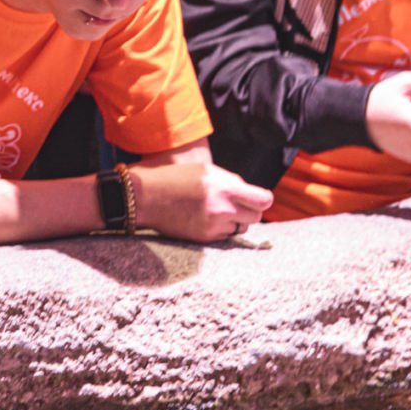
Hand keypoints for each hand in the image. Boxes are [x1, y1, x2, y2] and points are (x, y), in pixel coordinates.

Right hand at [130, 161, 271, 241]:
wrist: (146, 198)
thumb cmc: (175, 179)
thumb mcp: (206, 171)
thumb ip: (231, 182)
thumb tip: (250, 193)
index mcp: (225, 188)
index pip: (263, 201)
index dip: (263, 199)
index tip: (258, 198)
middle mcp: (223, 209)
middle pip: (255, 217)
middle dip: (249, 211)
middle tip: (237, 204)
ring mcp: (214, 226)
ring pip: (239, 228)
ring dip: (234, 221)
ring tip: (216, 210)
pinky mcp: (204, 238)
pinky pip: (224, 236)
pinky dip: (220, 229)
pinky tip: (205, 218)